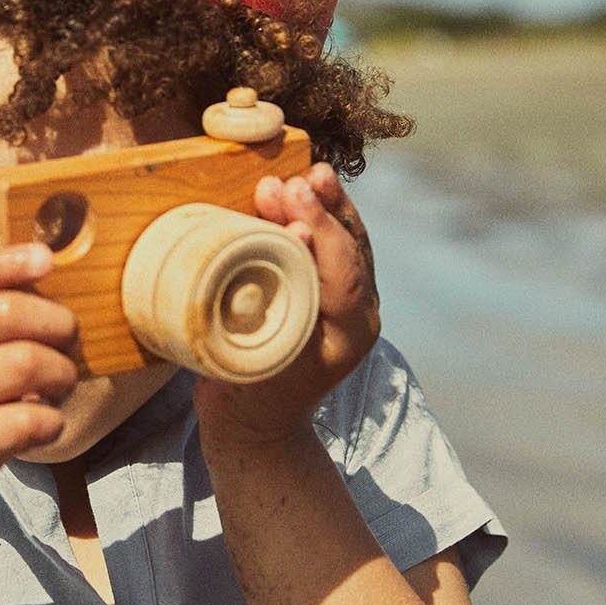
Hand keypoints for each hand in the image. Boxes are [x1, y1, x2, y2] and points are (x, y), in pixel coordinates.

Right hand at [0, 244, 78, 543]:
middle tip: (68, 339)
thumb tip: (47, 291)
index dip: (5, 260)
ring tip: (59, 386)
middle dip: (54, 320)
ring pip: (23, 362)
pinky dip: (51, 421)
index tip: (44, 258)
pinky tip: (45, 426)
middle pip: (2, 312)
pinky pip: (27, 420)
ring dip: (60, 372)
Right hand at [194, 163, 379, 449]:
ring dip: (323, 207)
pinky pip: (329, 250)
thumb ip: (273, 301)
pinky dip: (314, 220)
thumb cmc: (247, 395)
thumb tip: (291, 239)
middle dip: (322, 208)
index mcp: (349, 333)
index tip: (292, 192)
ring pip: (345, 243)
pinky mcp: (326, 295)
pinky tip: (295, 195)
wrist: (252, 427)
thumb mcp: (253, 352)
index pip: (344, 267)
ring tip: (299, 176)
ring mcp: (345, 305)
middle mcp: (358, 315)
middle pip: (350, 248)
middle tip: (291, 178)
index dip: (321, 225)